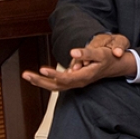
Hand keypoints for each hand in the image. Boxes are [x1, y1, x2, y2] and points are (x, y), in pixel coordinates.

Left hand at [22, 40, 137, 91]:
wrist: (113, 66)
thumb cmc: (107, 58)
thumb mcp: (100, 54)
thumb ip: (87, 53)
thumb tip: (72, 52)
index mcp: (83, 77)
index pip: (65, 79)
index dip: (53, 75)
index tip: (41, 70)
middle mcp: (77, 82)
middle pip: (55, 86)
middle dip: (40, 81)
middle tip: (25, 75)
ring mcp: (74, 83)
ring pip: (54, 86)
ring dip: (40, 82)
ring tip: (26, 75)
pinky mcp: (72, 80)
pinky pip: (56, 84)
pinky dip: (45, 81)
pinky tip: (36, 77)